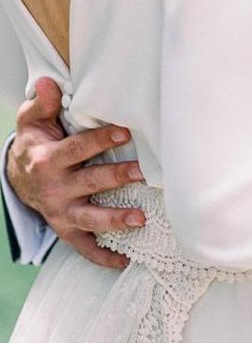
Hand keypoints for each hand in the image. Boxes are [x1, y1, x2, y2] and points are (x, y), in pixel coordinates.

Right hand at [6, 77, 145, 268]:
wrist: (18, 178)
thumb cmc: (36, 144)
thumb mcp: (32, 122)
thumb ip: (42, 103)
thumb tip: (49, 83)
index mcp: (48, 160)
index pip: (78, 149)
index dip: (100, 140)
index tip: (125, 132)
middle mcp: (56, 188)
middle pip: (90, 182)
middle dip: (116, 178)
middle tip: (142, 173)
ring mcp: (62, 212)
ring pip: (90, 218)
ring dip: (115, 219)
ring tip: (140, 220)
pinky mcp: (67, 229)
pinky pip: (85, 247)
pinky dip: (103, 256)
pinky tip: (125, 260)